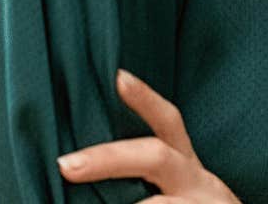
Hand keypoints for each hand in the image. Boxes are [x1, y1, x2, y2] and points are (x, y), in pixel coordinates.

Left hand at [56, 68, 241, 202]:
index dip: (146, 99)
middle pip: (155, 156)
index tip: (117, 76)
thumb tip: (80, 165)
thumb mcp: (181, 190)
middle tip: (66, 165)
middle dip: (107, 159)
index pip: (169, 123)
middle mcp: (201, 184)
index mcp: (189, 169)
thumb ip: (147, 172)